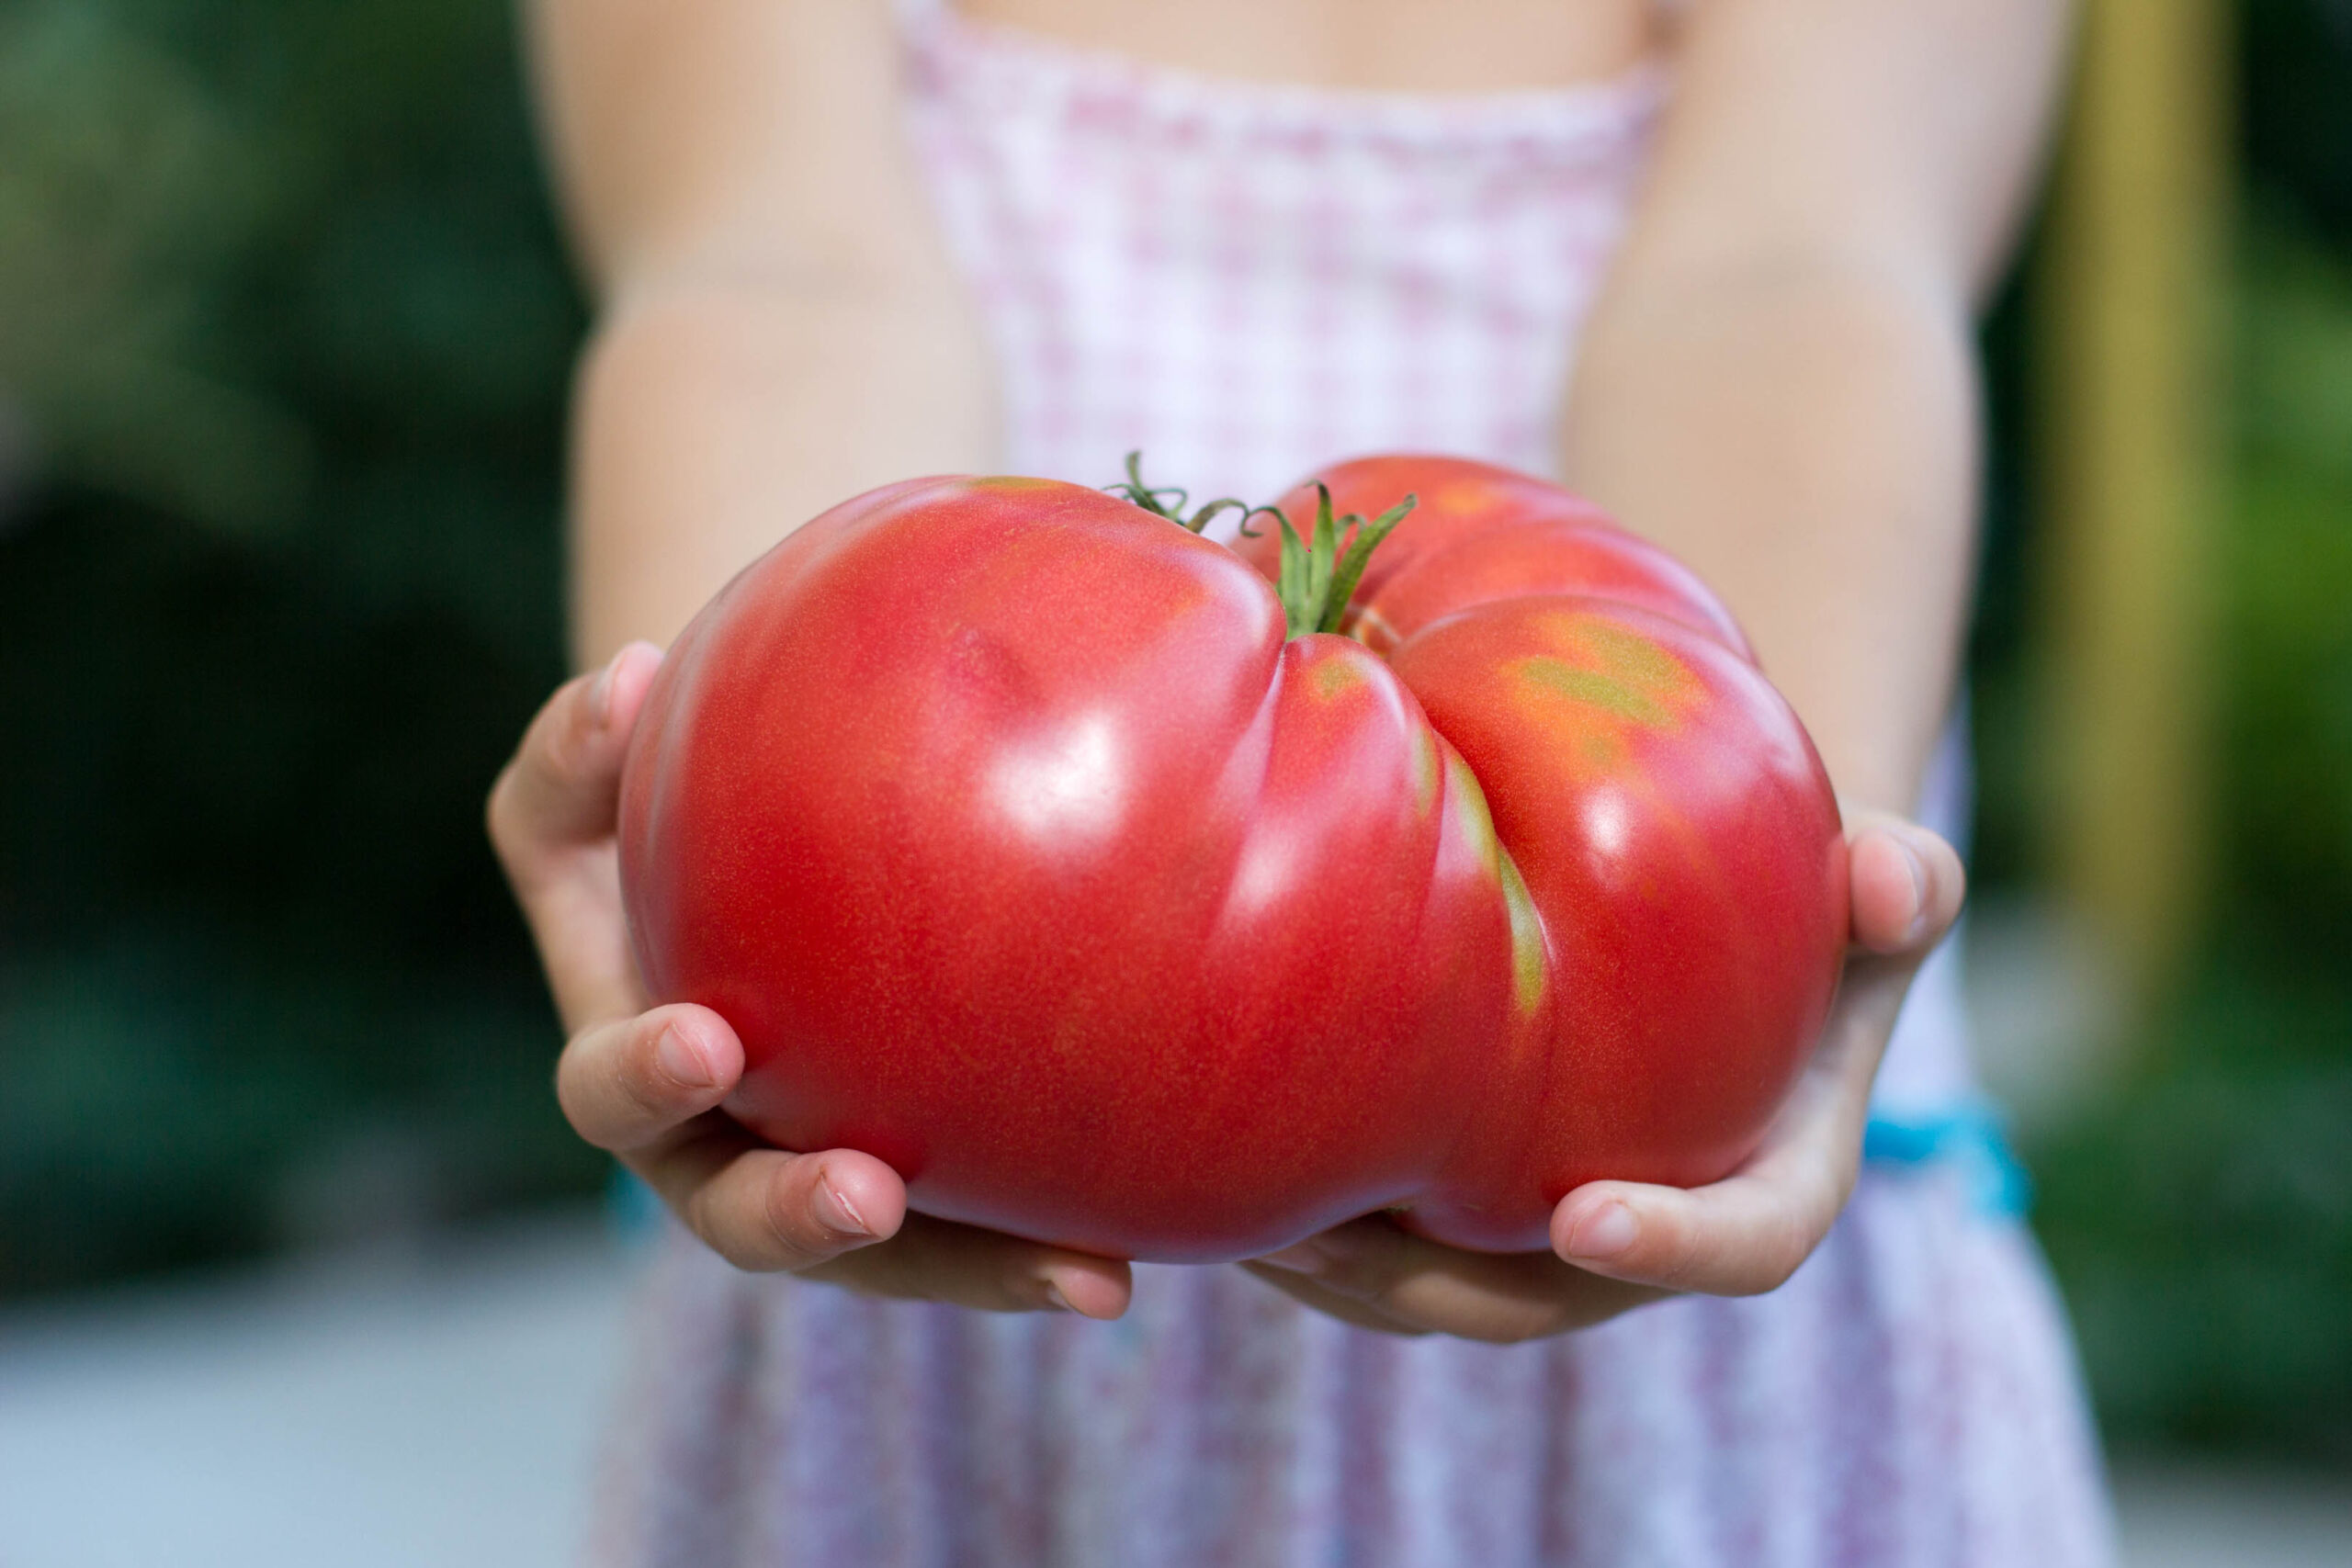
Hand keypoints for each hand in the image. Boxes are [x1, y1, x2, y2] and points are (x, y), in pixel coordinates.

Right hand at [487, 643, 1133, 1318]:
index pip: (615, 1093)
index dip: (646, 1078)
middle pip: (743, 1217)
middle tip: (863, 1194)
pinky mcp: (925, 1193)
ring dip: (975, 1272)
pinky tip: (1128, 1255)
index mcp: (635, 1068)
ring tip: (1080, 1275)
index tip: (703, 1042)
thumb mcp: (588, 785)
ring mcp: (828, 1181)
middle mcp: (723, 1152)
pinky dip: (1044, 1245)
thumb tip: (623, 682)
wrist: (750, 877)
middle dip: (797, 1215)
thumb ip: (579, 749)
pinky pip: (979, 1231)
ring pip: (892, 1259)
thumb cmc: (648, 824)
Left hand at [1243, 807, 1965, 1342]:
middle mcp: (1645, 1230)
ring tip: (1237, 1208)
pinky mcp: (1456, 1201)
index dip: (1673, 1249)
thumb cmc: (1801, 886)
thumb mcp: (1868, 875)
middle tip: (1331, 1226)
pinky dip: (1299, 1208)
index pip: (1743, 1248)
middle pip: (1540, 1302)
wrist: (1711, 912)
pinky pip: (1374, 1239)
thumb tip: (1894, 869)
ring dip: (1332, 1274)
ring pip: (1429, 1292)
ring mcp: (1540, 1232)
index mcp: (1766, 1180)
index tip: (1585, 1215)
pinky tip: (1213, 1160)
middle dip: (1431, 1286)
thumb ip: (1898, 883)